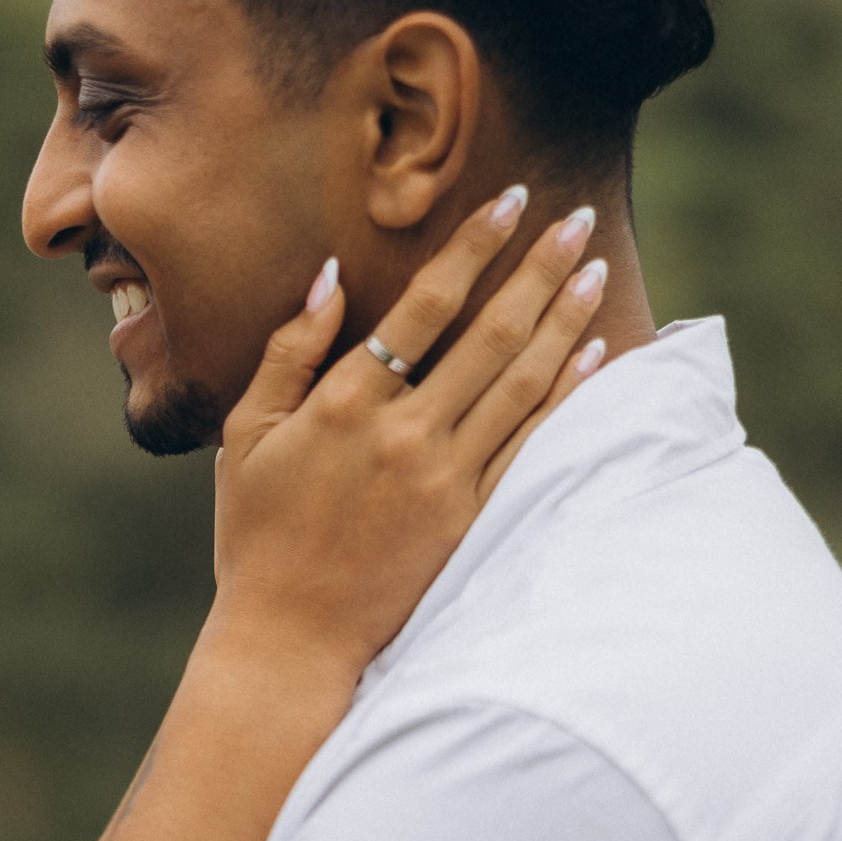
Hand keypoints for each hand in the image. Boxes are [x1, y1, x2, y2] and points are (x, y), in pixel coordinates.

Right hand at [210, 192, 608, 673]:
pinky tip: (591, 353)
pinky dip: (566, 395)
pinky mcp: (469, 519)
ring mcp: (444, 479)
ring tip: (596, 269)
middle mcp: (404, 434)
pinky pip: (530, 444)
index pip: (425, 306)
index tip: (511, 201)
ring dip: (565, 320)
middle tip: (577, 219)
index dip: (473, 247)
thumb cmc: (256, 535)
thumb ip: (288, 353)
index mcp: (345, 405)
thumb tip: (328, 277)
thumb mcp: (245, 437)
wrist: (290, 639)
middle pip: (490, 334)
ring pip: (521, 383)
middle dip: (539, 269)